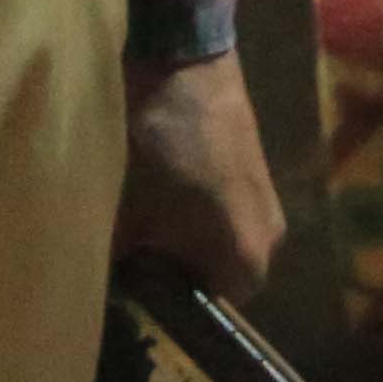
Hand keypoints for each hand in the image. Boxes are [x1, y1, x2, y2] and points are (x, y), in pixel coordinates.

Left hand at [117, 53, 288, 301]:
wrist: (187, 67)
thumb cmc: (161, 151)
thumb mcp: (132, 218)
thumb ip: (127, 267)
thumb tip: (113, 292)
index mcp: (245, 261)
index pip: (213, 314)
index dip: (173, 310)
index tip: (139, 299)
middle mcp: (269, 240)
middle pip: (222, 279)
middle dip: (183, 275)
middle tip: (141, 266)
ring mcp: (268, 204)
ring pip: (226, 246)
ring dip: (193, 245)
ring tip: (150, 231)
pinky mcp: (259, 174)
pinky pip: (231, 217)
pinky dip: (203, 219)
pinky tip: (167, 202)